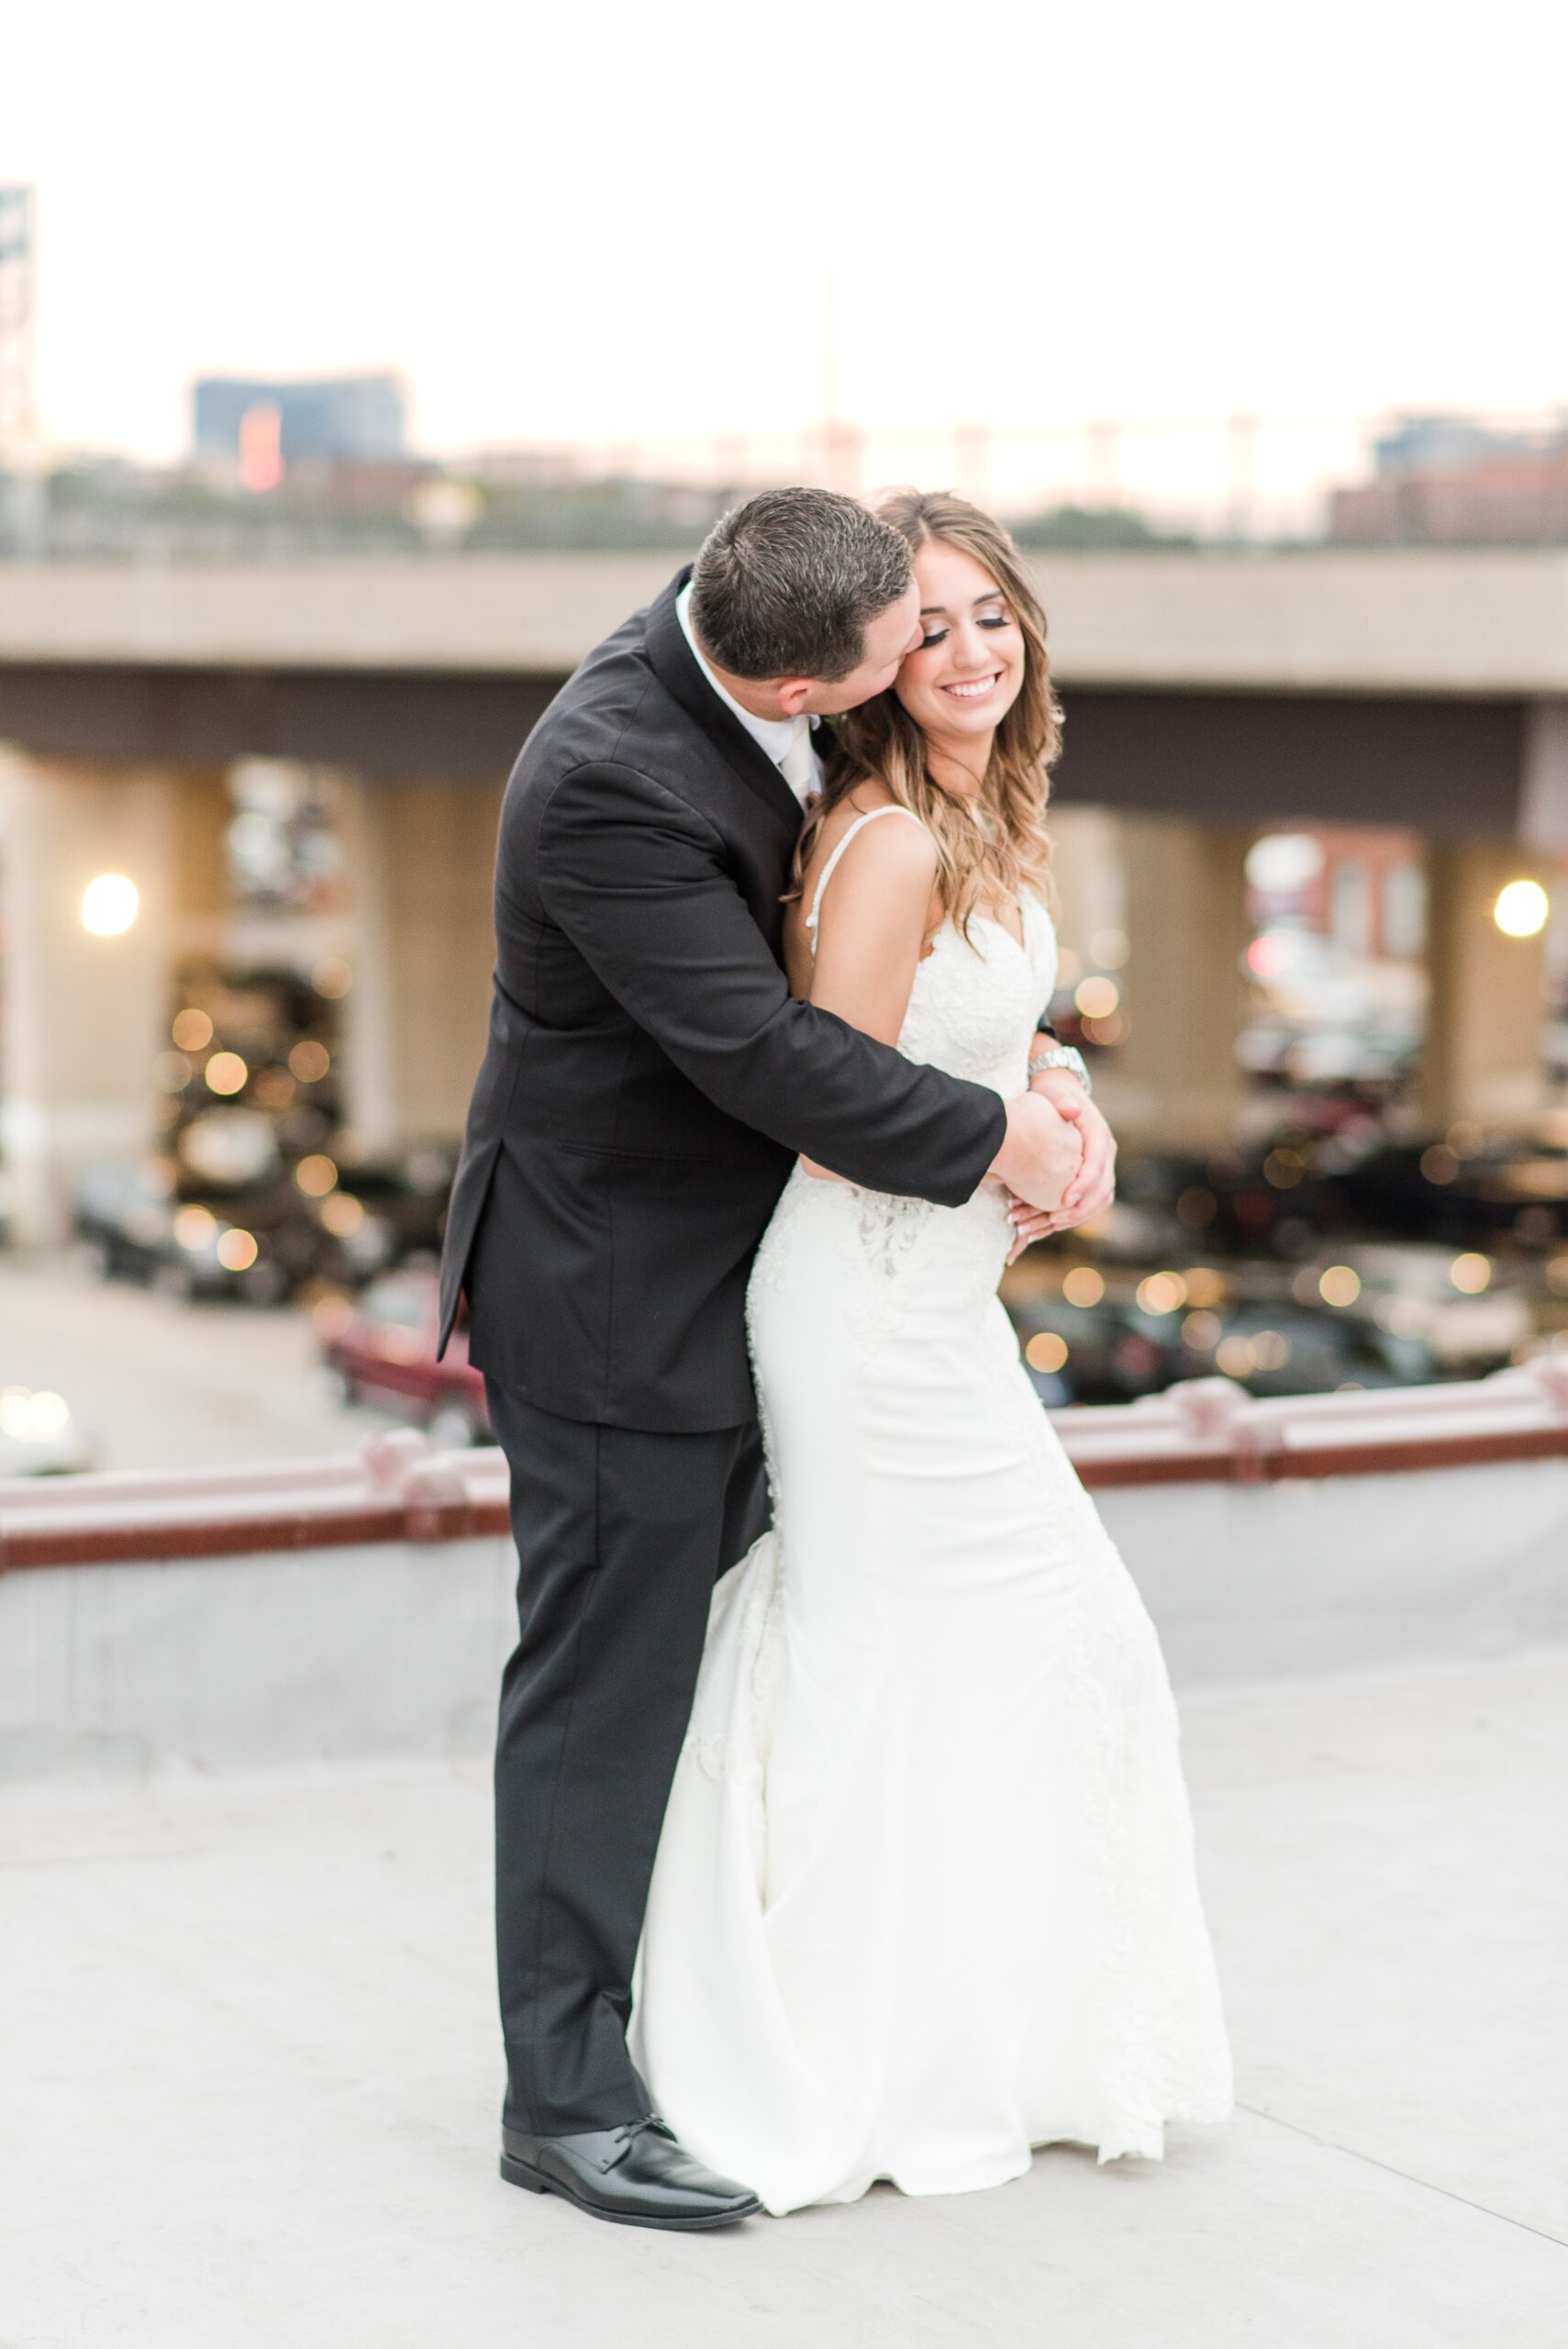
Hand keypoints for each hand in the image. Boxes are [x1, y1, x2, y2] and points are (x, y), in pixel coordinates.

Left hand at [1005, 1077, 1116, 1257]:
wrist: (1061, 1096)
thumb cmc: (1055, 1096)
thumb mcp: (1057, 1094)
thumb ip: (1064, 1102)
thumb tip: (1072, 1109)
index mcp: (1099, 1136)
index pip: (1096, 1165)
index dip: (1084, 1184)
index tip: (1065, 1198)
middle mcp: (1105, 1154)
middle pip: (1103, 1189)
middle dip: (1081, 1208)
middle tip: (1055, 1219)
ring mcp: (1102, 1167)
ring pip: (1100, 1200)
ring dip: (1079, 1216)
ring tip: (1051, 1224)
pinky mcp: (1093, 1177)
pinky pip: (1091, 1202)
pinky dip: (1075, 1215)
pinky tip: (1052, 1223)